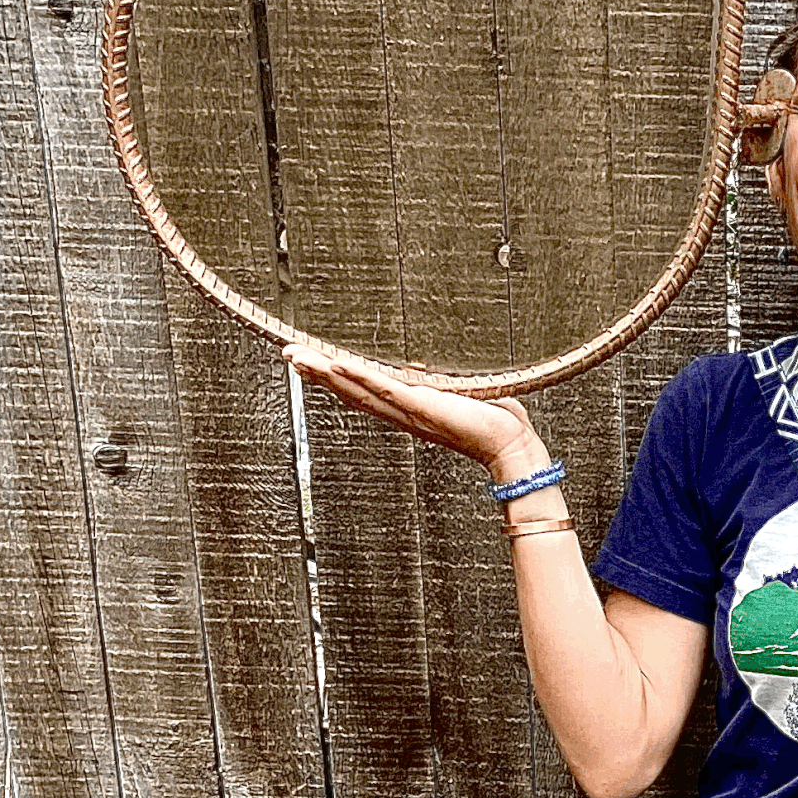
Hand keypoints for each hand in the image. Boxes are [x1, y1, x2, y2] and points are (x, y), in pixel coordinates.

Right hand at [283, 338, 554, 491]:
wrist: (510, 443)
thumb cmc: (492, 419)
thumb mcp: (457, 393)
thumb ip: (438, 382)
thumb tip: (426, 367)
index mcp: (406, 407)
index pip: (360, 387)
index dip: (332, 374)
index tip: (307, 359)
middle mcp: (401, 411)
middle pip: (348, 388)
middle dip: (316, 371)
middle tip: (287, 353)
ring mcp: (408, 409)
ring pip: (357, 388)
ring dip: (326, 373)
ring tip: (298, 358)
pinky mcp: (421, 405)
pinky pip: (384, 388)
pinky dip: (359, 376)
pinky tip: (337, 365)